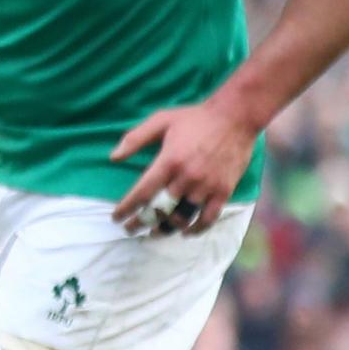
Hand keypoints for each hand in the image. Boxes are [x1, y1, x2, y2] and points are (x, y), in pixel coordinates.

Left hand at [108, 99, 256, 233]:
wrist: (235, 117)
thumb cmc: (195, 118)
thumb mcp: (161, 120)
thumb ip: (135, 138)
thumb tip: (113, 157)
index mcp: (169, 161)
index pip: (143, 192)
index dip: (127, 208)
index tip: (117, 217)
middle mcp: (186, 177)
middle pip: (160, 209)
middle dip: (142, 223)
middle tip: (130, 229)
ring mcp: (206, 186)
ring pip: (182, 217)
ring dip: (166, 229)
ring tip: (155, 232)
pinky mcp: (223, 191)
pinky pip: (208, 218)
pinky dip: (196, 229)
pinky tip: (186, 232)